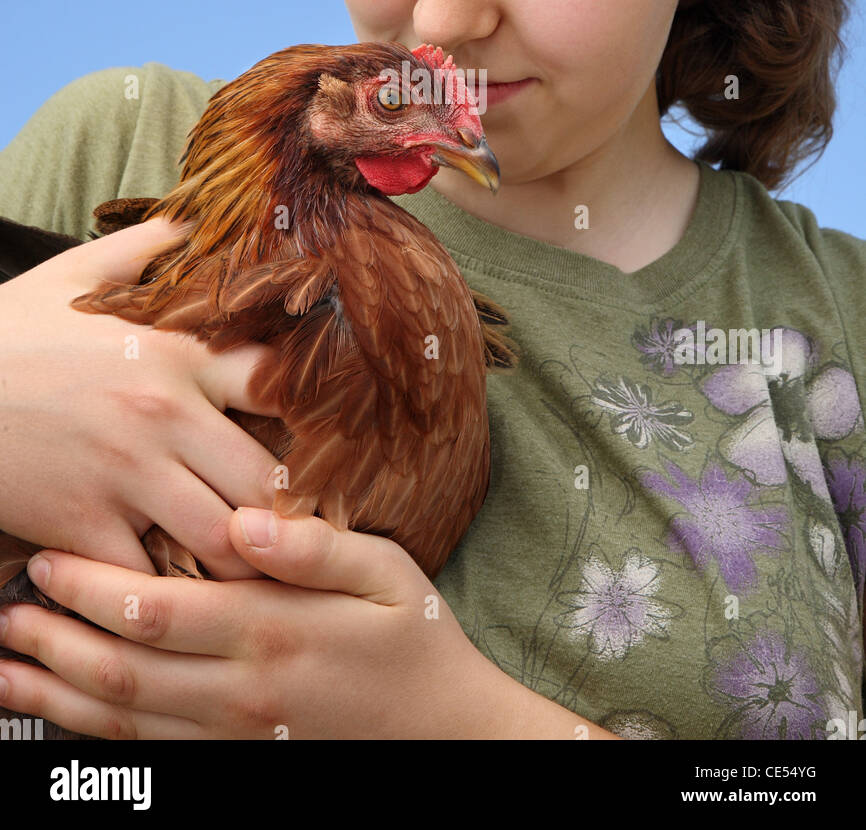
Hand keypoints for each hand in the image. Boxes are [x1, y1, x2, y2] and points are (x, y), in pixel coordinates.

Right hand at [0, 219, 284, 577]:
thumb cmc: (9, 331)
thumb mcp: (80, 273)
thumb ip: (152, 247)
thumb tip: (203, 219)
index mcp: (176, 352)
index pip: (280, 385)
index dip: (316, 418)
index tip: (328, 444)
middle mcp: (164, 414)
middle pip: (269, 480)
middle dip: (291, 511)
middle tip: (301, 528)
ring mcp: (125, 474)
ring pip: (224, 540)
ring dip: (243, 560)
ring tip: (254, 566)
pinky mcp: (82, 525)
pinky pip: (150, 580)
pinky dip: (169, 592)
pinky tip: (176, 588)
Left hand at [0, 512, 511, 738]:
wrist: (448, 737)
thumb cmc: (415, 639)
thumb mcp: (386, 572)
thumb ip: (314, 546)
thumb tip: (243, 519)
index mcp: (271, 631)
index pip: (155, 610)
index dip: (90, 588)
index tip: (46, 560)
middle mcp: (240, 691)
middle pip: (121, 671)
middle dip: (51, 644)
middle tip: (3, 615)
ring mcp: (233, 736)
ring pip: (122, 723)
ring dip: (55, 698)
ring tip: (5, 674)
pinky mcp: (235, 761)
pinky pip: (150, 756)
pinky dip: (95, 739)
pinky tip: (63, 719)